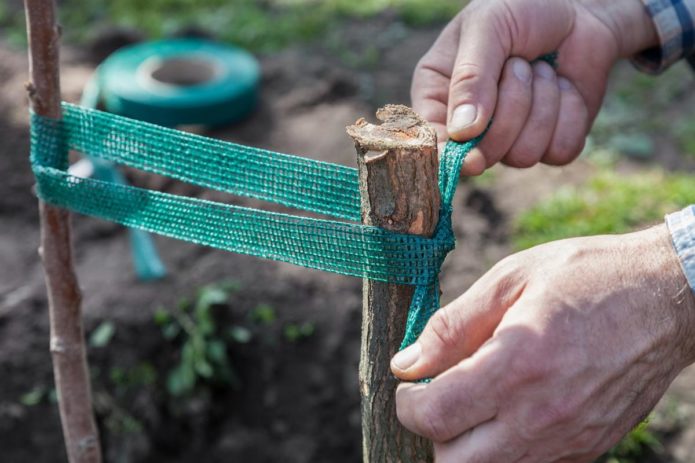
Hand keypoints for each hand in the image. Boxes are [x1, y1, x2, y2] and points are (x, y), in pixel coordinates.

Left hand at [391, 225, 694, 461]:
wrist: (666, 297)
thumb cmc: (586, 277)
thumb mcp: (511, 280)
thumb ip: (452, 326)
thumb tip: (407, 362)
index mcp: (518, 364)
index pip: (436, 416)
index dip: (408, 404)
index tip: (410, 383)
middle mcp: (543, 414)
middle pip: (454, 462)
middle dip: (433, 434)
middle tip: (438, 397)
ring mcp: (570, 439)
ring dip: (467, 446)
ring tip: (473, 403)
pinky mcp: (589, 448)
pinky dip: (506, 450)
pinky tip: (510, 411)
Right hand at [412, 0, 657, 174]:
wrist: (576, 7)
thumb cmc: (520, 8)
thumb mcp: (486, 27)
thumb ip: (470, 76)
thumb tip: (463, 132)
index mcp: (438, 95)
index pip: (432, 140)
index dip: (449, 155)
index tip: (470, 159)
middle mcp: (470, 126)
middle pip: (483, 155)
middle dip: (509, 112)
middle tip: (517, 65)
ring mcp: (511, 139)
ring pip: (523, 155)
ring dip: (542, 104)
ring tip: (540, 69)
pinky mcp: (551, 144)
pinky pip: (560, 151)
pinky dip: (570, 114)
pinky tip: (563, 86)